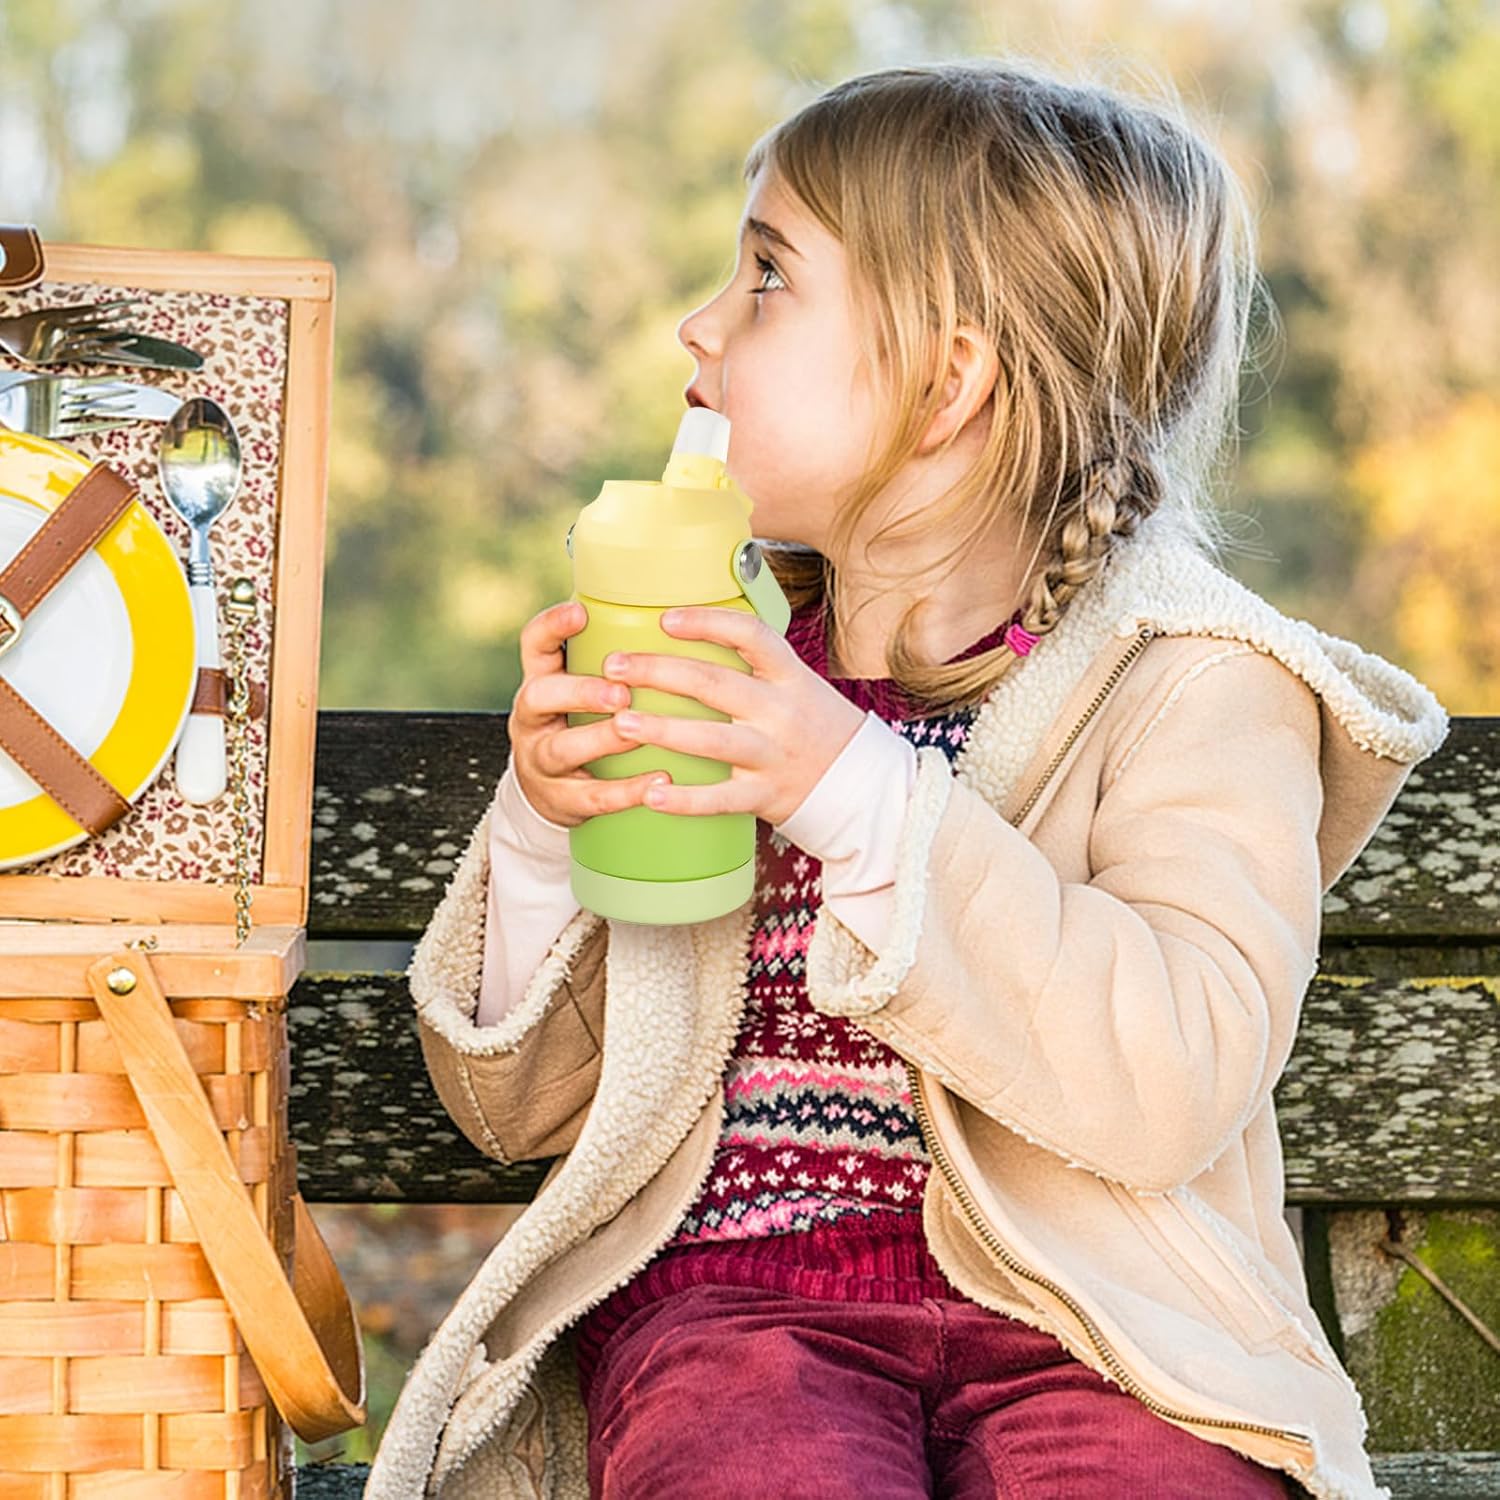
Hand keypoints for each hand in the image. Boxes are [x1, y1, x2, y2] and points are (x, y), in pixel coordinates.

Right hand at [509, 601, 675, 827]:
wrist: (549, 794)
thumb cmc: (578, 727)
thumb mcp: (577, 692)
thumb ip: (607, 663)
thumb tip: (671, 618)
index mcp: (540, 682)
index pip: (533, 645)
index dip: (551, 627)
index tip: (580, 612)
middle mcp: (532, 719)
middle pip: (540, 697)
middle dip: (580, 692)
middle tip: (620, 690)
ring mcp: (542, 761)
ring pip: (563, 749)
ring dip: (603, 739)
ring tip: (637, 732)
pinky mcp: (562, 800)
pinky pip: (594, 796)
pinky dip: (627, 790)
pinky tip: (659, 780)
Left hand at [603, 605, 867, 825]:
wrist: (864, 786)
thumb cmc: (819, 729)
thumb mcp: (798, 685)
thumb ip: (756, 666)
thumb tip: (698, 631)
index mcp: (789, 676)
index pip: (750, 635)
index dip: (706, 623)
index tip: (665, 618)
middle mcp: (781, 711)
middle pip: (715, 683)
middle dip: (659, 671)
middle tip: (614, 666)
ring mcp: (773, 755)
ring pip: (712, 739)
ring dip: (662, 729)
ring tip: (620, 721)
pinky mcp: (765, 795)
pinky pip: (720, 799)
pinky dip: (685, 799)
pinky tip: (651, 793)